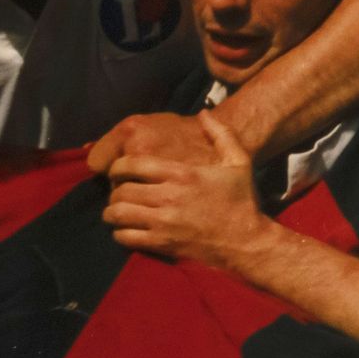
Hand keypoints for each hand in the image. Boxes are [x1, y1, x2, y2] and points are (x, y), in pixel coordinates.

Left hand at [99, 110, 264, 264]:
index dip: (117, 166)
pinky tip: (127, 230)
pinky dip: (120, 233)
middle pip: (121, 190)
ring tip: (116, 210)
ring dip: (112, 211)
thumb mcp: (238, 161)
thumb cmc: (240, 201)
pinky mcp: (162, 244)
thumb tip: (204, 112)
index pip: (133, 164)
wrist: (246, 241)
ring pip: (118, 214)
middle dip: (114, 190)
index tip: (117, 170)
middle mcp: (168, 196)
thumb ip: (221, 134)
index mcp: (181, 174)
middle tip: (118, 191)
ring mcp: (163, 222)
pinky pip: (126, 237)